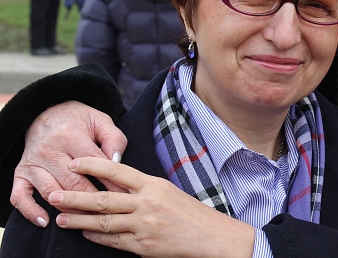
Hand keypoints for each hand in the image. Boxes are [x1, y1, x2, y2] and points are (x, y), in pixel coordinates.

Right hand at [10, 101, 128, 227]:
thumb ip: (113, 139)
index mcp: (70, 135)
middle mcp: (48, 150)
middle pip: (72, 182)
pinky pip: (19, 196)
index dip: (109, 181)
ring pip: (50, 192)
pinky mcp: (20, 173)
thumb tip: (117, 162)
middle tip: (108, 212)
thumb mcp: (100, 120)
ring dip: (68, 209)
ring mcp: (33, 163)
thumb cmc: (79, 121)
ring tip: (86, 220)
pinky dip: (30, 210)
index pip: (93, 163)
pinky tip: (46, 221)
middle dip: (92, 200)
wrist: (47, 113)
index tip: (123, 195)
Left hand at [50, 158, 254, 257]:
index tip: (74, 162)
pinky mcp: (142, 246)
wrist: (212, 237)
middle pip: (103, 199)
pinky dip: (95, 237)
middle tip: (54, 194)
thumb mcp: (168, 192)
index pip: (117, 171)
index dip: (93, 165)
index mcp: (153, 185)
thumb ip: (143, 189)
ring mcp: (143, 226)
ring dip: (78, 220)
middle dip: (75, 197)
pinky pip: (112, 240)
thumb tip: (115, 184)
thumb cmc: (191, 213)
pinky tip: (84, 233)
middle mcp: (146, 204)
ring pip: (102, 222)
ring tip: (60, 218)